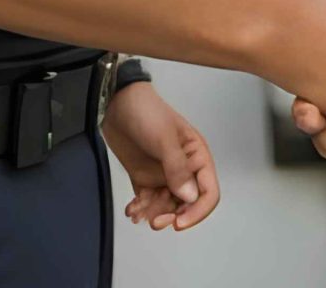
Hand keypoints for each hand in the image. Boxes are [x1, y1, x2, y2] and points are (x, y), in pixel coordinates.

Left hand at [102, 82, 219, 230]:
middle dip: (172, 215)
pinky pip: (148, 201)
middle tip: (156, 221)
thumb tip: (189, 196)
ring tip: (139, 212)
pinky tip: (132, 210)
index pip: (208, 192)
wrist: (117, 103)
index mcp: (197, 158)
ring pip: (166, 205)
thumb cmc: (147, 112)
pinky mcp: (145, 177)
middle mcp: (184, 170)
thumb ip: (177, 169)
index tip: (179, 222)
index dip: (197, 211)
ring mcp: (164, 175)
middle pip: (187, 204)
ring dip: (154, 213)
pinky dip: (141, 209)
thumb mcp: (164, 139)